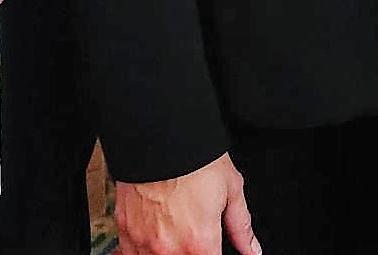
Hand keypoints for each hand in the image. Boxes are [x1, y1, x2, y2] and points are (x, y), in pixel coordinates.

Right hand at [115, 154, 258, 254]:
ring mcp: (143, 242)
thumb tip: (251, 250)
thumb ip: (241, 228)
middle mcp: (168, 249)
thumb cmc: (195, 158)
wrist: (159, 134)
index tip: (211, 248)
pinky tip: (156, 239)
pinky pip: (132, 254)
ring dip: (168, 253)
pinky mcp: (125, 231)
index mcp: (199, 243)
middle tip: (195, 237)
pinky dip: (144, 251)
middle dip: (193, 253)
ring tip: (176, 236)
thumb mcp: (231, 189)